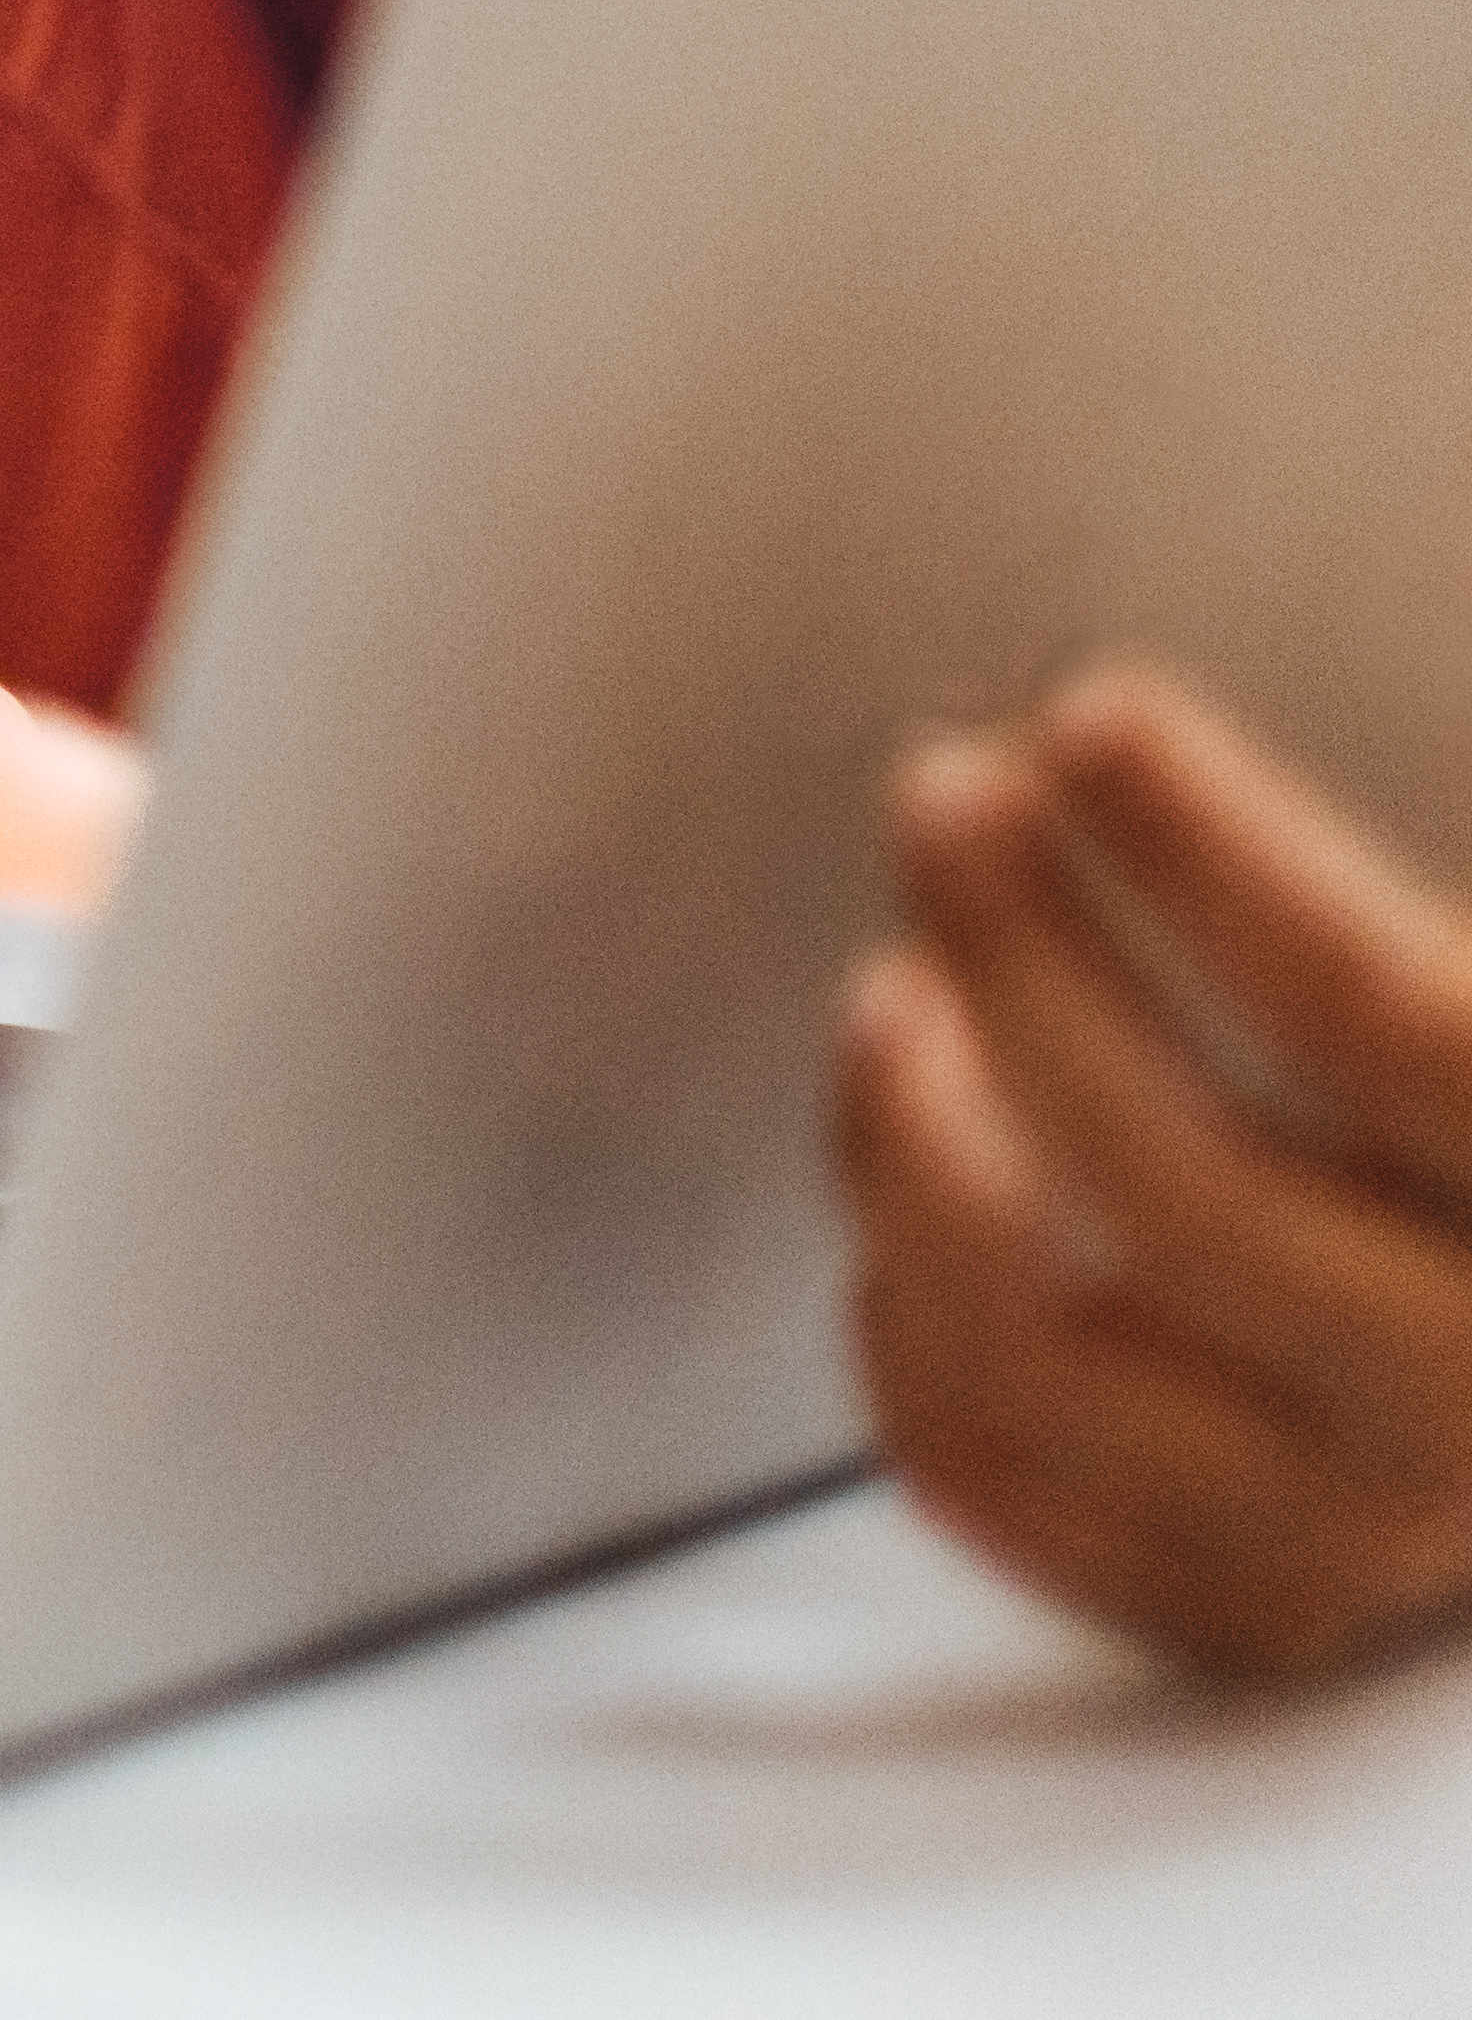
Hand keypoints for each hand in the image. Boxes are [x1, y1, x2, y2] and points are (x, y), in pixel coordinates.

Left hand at [844, 661, 1471, 1682]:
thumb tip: (1110, 728)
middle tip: (949, 796)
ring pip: (1044, 1357)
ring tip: (894, 995)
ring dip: (913, 1151)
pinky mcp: (1246, 1592)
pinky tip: (906, 1191)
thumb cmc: (1469, 1120)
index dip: (1227, 862)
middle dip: (1030, 966)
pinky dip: (903, 1315)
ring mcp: (1365, 1526)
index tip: (1094, 715)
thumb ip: (1349, 934)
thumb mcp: (1467, 1010)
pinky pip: (993, 1467)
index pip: (1397, 1030)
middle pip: (1194, 1195)